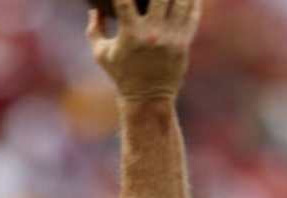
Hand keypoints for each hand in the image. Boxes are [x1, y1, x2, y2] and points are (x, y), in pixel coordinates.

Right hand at [88, 0, 202, 102]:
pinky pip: (192, 14)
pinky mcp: (184, 42)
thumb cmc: (121, 74)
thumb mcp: (101, 54)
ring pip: (180, 1)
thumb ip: (94, 30)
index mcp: (130, 35)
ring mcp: (171, 37)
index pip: (125, 2)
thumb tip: (93, 9)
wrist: (147, 97)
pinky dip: (193, 0)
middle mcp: (152, 34)